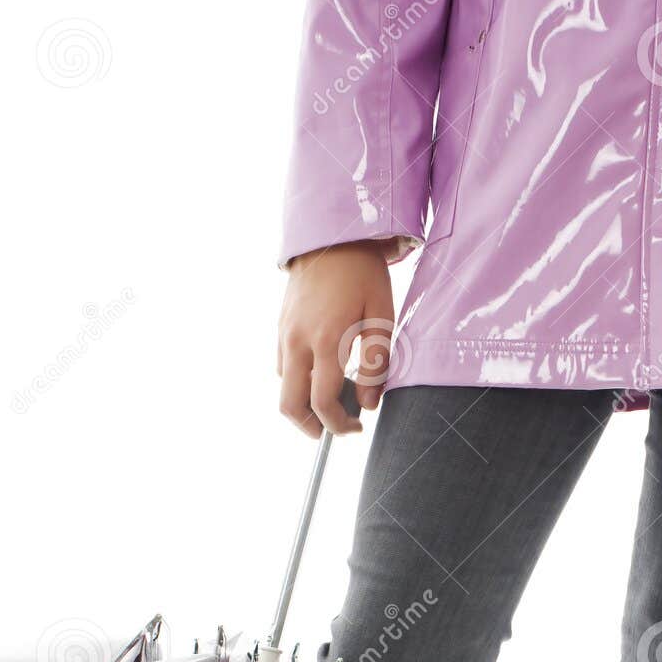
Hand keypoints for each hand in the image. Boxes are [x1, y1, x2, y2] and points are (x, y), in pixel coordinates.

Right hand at [278, 242, 394, 438]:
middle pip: (289, 406)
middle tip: (335, 427)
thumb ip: (376, 364)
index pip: (322, 403)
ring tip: (336, 394)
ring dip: (305, 403)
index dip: (338, 425)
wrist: (330, 235)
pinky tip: (323, 371)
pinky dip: (299, 381)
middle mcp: (297, 341)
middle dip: (310, 427)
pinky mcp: (280, 327)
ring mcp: (284, 334)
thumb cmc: (363, 275)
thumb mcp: (381, 317)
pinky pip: (283, 367)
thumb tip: (368, 405)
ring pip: (284, 388)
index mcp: (326, 340)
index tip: (356, 427)